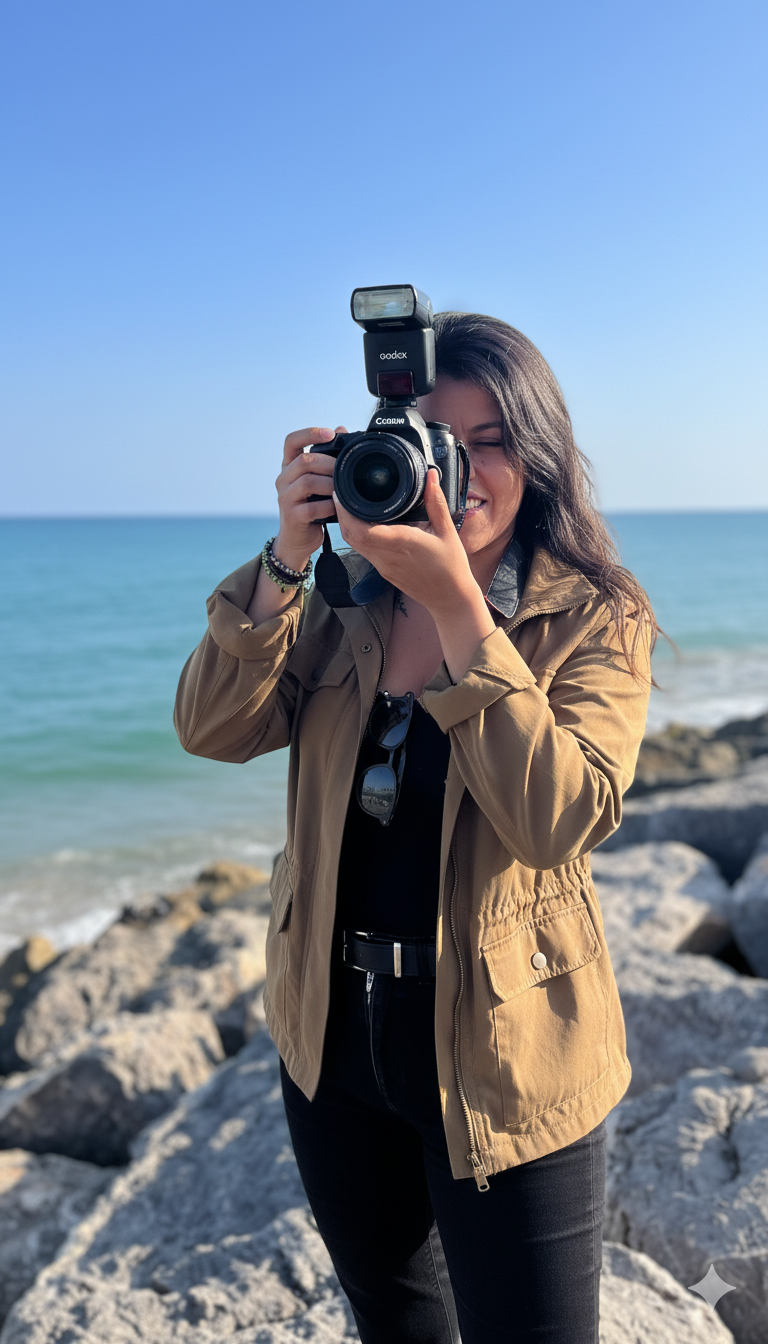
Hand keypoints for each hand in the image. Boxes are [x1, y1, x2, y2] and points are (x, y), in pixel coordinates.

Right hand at [272, 426, 345, 570]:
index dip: (310, 433)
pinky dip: (330, 506)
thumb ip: (327, 458)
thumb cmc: (312, 507)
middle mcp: (283, 479)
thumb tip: (342, 429)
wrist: (298, 540)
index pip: (291, 441)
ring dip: (331, 484)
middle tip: (346, 470)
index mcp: (289, 466)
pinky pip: (313, 507)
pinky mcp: (292, 516)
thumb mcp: (319, 481)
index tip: (331, 433)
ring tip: (343, 490)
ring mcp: (285, 497)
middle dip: (329, 463)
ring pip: (308, 481)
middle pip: (304, 460)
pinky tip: (338, 508)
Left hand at [334, 471, 495, 681]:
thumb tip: (431, 476)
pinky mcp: (384, 571)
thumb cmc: (451, 566)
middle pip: (350, 535)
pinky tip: (363, 523)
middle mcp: (386, 556)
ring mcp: (382, 566)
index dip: (345, 512)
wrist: (449, 598)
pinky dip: (357, 535)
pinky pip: (363, 551)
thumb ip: (436, 502)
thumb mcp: (447, 530)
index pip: (360, 529)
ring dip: (348, 525)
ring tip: (349, 504)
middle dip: (342, 514)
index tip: (342, 493)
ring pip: (354, 544)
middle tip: (341, 493)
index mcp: (399, 542)